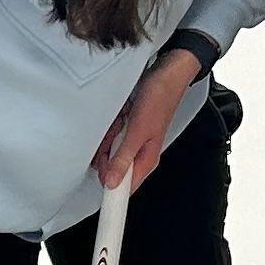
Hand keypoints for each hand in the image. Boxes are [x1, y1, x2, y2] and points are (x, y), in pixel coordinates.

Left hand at [95, 46, 199, 190]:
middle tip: (116, 134)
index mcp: (146, 160)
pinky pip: (110, 135)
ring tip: (122, 120)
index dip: (110, 190)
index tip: (99, 187)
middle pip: (111, 168)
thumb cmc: (159, 100)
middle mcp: (139, 154)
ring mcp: (132, 141)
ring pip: (108, 150)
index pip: (125, 189)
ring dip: (109, 136)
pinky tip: (121, 114)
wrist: (166, 73)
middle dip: (107, 153)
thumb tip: (112, 183)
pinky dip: (111, 126)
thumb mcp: (137, 132)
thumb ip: (123, 158)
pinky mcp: (127, 129)